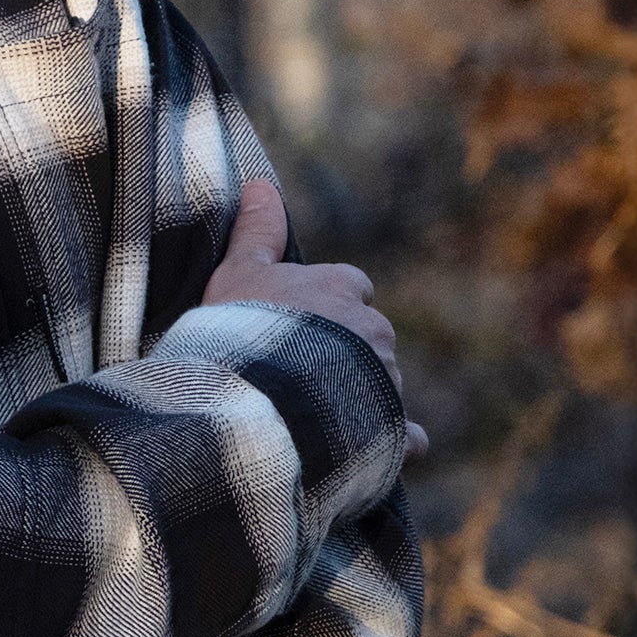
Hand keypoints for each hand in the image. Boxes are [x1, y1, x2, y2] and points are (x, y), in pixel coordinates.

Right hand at [203, 182, 428, 461]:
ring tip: (308, 417)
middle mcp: (373, 328)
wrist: (252, 399)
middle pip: (366, 337)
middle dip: (342, 353)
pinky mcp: (389, 427)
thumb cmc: (236, 333)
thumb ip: (256, 232)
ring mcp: (385, 379)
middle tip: (294, 375)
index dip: (323, 308)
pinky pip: (401, 436)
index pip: (349, 288)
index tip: (294, 326)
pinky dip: (393, 444)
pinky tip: (376, 454)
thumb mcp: (235, 275)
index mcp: (341, 287)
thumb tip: (260, 183)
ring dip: (357, 396)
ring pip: (380, 383)